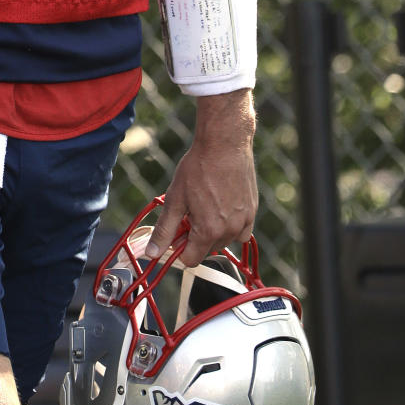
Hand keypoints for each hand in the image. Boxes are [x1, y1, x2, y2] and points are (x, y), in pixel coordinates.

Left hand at [145, 89, 256, 266]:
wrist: (225, 144)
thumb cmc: (198, 168)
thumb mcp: (175, 198)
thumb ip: (164, 230)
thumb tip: (152, 253)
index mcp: (208, 231)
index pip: (191, 260)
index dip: (179, 248)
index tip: (176, 232)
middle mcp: (229, 231)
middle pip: (207, 249)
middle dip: (195, 237)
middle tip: (189, 212)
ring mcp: (244, 222)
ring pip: (224, 240)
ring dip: (213, 231)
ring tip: (206, 204)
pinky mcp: (253, 211)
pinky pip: (241, 231)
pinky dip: (231, 225)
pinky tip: (222, 205)